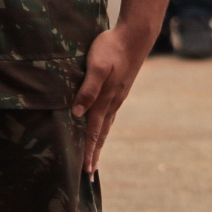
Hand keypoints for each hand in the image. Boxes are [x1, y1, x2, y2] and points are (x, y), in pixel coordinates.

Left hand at [72, 24, 154, 175]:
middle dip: (94, 154)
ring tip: (94, 157)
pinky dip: (102, 127)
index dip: (88, 151)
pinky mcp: (118, 90)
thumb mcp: (97, 66)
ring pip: (105, 126)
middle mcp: (111, 103)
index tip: (85, 170)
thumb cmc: (112, 48)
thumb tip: (77, 113)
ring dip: (98, 143)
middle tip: (89, 174)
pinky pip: (108, 115)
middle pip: (100, 134)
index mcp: (104, 100)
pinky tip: (101, 126)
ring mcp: (117, 97)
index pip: (93, 132)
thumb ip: (88, 89)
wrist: (134, 37)